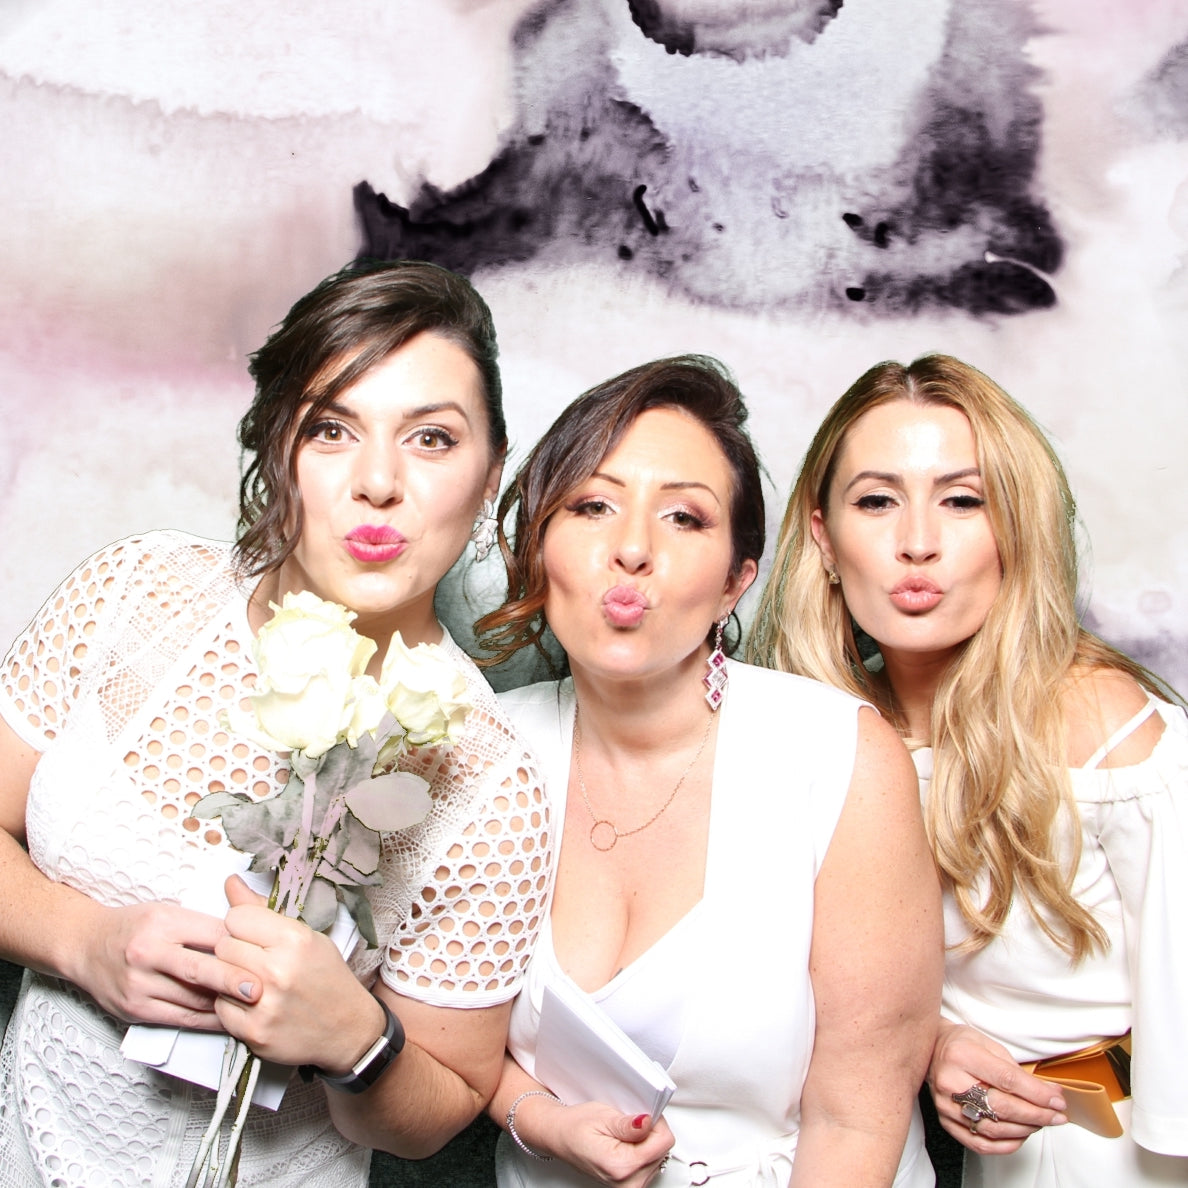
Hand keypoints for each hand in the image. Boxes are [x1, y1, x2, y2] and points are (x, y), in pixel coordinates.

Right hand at [76, 899, 259, 1028]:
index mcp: (163, 923)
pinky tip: (226, 1019)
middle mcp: (148, 954)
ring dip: (224, 1005)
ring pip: (191, 999)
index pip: (210, 934)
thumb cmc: (135, 926)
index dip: (239, 945)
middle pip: (199, 970)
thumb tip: (248, 934)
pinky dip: (205, 1020)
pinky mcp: (135, 1009)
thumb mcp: (168, 911)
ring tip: (252, 1008)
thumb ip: (204, 924)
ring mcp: (139, 985)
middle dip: (232, 980)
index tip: (265, 954)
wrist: (86, 945)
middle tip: (261, 988)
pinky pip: (178, 1018)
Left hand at [213, 876, 380, 1068]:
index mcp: (294, 939)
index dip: (243, 925)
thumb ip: (263, 910)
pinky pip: (220, 1008)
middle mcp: (279, 970)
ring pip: (217, 977)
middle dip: (235, 951)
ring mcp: (265, 1004)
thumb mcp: (306, 936)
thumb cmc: (327, 977)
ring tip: (252, 981)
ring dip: (229, 979)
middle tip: (255, 960)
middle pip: (223, 946)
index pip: (236, 917)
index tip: (254, 935)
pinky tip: (252, 1004)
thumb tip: (230, 882)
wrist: (348, 1028)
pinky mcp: (255, 1033)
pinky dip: (232, 1006)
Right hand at [518, 1094, 674, 1186]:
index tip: (641, 1114)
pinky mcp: (631, 1186)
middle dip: (649, 1132)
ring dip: (645, 1142)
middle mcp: (628, 1184)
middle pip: (662, 1150)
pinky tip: (624, 1145)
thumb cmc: (575, 1127)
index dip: (655, 1121)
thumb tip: (648, 1122)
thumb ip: (628, 1124)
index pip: (663, 1141)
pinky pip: (650, 1164)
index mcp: (622, 1166)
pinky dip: (641, 1151)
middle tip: (627, 1124)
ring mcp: (630, 1187)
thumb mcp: (602, 1116)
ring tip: (622, 1135)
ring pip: (658, 1157)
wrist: (560, 1138)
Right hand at [928, 1020, 1067, 1153]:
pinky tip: (1020, 1135)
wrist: (930, 1051)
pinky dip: (1006, 1144)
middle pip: (1002, 1107)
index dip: (1037, 1094)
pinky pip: (981, 1144)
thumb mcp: (990, 1046)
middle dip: (1036, 1114)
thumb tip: (1050, 1094)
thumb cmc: (961, 1045)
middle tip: (1056, 1115)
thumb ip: (1018, 1071)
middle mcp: (950, 1081)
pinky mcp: (946, 1122)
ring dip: (1025, 1129)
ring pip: (994, 1128)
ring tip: (1041, 1123)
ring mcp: (946, 1105)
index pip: (1007, 1080)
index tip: (1057, 1101)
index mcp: (962, 1055)